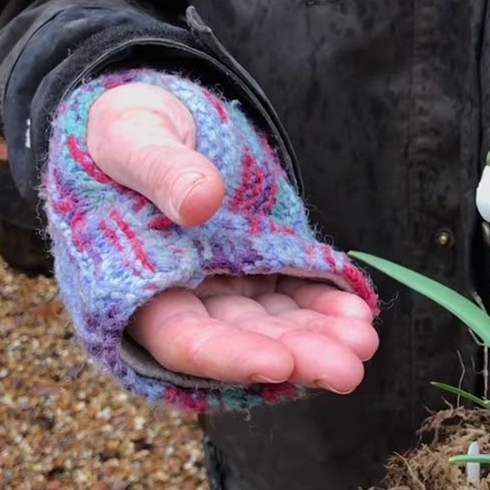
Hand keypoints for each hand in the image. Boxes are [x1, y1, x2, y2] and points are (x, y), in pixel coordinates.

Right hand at [86, 83, 379, 391]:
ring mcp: (225, 287)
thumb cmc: (126, 129)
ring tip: (364, 341)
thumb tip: (201, 201)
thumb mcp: (131, 135)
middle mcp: (182, 299)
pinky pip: (296, 293)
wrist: (158, 121)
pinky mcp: (260, 267)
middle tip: (347, 368)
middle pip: (240, 343)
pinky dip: (326, 305)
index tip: (278, 363)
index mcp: (134, 284)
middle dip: (294, 357)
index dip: (228, 355)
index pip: (181, 339)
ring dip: (319, 339)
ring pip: (274, 326)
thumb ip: (160, 168)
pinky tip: (359, 311)